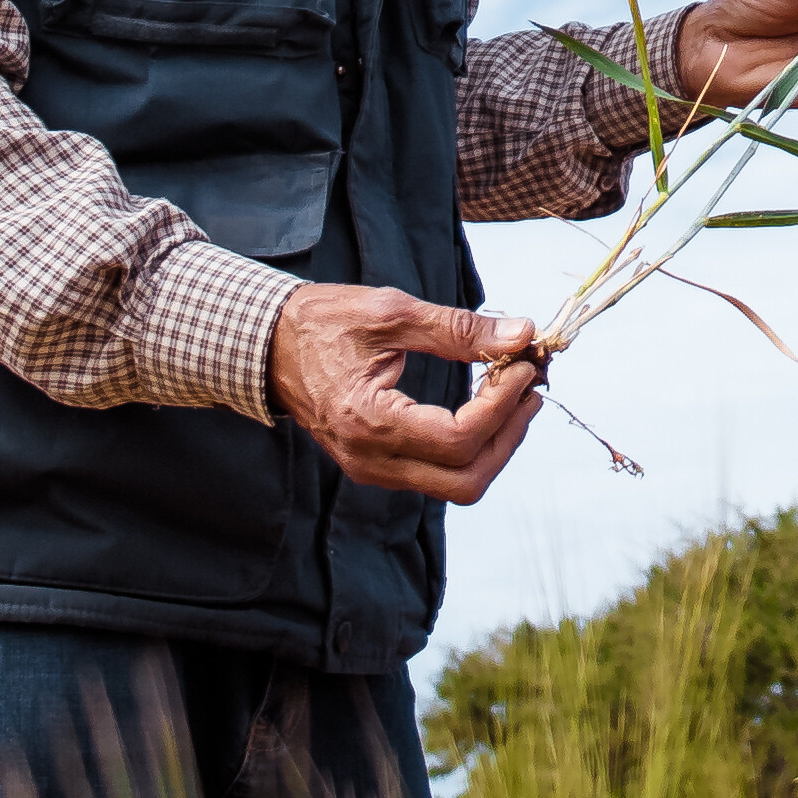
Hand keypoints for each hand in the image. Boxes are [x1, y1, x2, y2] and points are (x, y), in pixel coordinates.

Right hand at [266, 285, 546, 502]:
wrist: (267, 347)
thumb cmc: (321, 323)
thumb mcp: (391, 313)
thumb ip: (458, 330)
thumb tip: (519, 335)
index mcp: (369, 423)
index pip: (459, 437)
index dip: (503, 404)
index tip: (524, 362)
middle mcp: (371, 461)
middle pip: (466, 480)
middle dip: (510, 434)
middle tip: (530, 384)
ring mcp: (373, 470)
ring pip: (456, 484)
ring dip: (496, 443)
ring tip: (515, 392)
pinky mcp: (378, 466)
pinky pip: (439, 473)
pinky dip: (473, 445)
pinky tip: (484, 403)